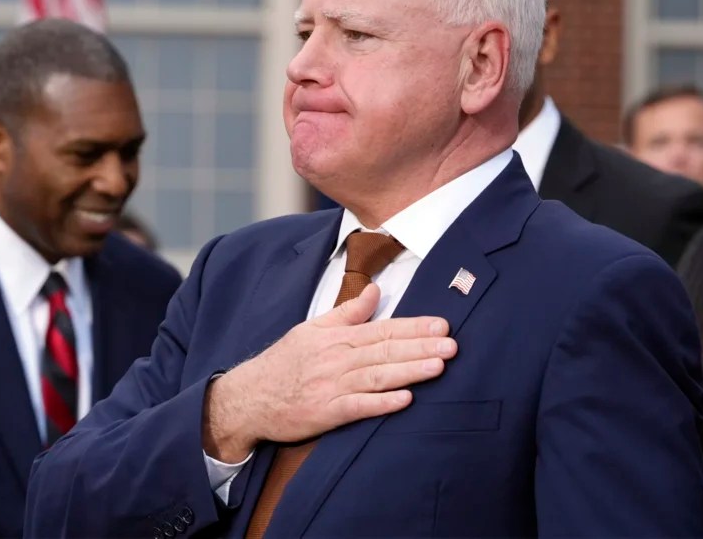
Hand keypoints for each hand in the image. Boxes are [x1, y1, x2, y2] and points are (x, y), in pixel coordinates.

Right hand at [202, 284, 455, 461]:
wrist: (249, 397)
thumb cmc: (284, 362)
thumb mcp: (313, 328)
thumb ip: (348, 311)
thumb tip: (375, 289)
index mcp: (337, 337)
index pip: (382, 329)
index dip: (413, 327)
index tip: (441, 325)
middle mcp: (337, 359)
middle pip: (386, 351)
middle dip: (421, 347)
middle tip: (453, 344)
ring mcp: (332, 386)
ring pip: (377, 376)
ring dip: (409, 371)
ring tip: (438, 366)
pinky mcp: (326, 412)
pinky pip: (357, 407)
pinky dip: (381, 403)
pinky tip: (405, 400)